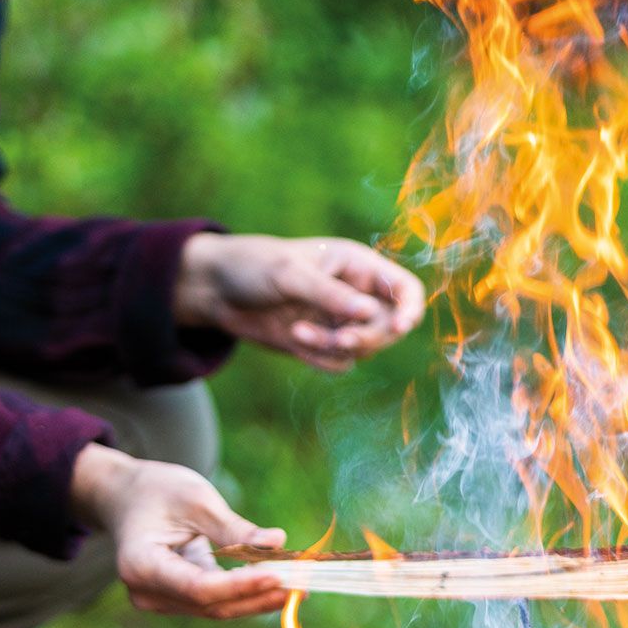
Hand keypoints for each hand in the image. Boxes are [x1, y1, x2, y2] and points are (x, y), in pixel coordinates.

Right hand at [69, 444, 288, 619]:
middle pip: (212, 605)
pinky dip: (246, 593)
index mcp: (141, 565)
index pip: (199, 587)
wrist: (126, 498)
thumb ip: (234, 528)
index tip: (279, 574)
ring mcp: (160, 601)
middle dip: (259, 596)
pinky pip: (215, 602)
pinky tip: (278, 585)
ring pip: (217, 609)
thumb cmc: (156, 490)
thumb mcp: (196, 500)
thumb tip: (278, 542)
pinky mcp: (175, 600)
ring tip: (298, 586)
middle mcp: (147, 593)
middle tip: (302, 585)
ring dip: (258, 599)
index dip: (241, 585)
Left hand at [175, 233, 425, 373]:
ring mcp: (340, 320)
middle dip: (368, 337)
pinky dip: (320, 358)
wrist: (216, 290)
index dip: (410, 308)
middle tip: (340, 339)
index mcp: (357, 265)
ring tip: (299, 333)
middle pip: (389, 327)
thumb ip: (329, 294)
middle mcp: (355, 293)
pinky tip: (293, 339)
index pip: (404, 289)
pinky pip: (340, 362)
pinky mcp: (322, 342)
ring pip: (364, 349)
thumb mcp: (289, 274)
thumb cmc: (253, 267)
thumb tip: (369, 312)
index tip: (400, 327)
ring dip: (335, 347)